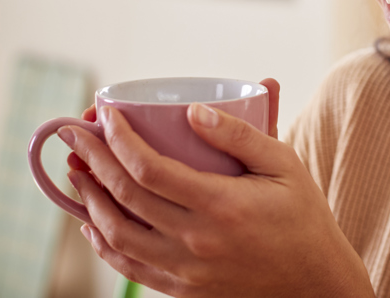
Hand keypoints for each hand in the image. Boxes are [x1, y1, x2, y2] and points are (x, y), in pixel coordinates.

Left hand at [60, 79, 373, 297]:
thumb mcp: (284, 164)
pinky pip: (128, 267)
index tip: (104, 116)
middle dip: (94, 161)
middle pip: (125, 197)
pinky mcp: (182, 290)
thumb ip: (240, 135)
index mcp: (221, 205)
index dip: (119, 140)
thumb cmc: (302, 216)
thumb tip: (193, 110)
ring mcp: (185, 271)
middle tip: (76, 134)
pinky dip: (103, 242)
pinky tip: (92, 221)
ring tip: (78, 171)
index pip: (150, 169)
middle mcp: (196, 241)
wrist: (314, 281)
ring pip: (117, 235)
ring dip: (89, 201)